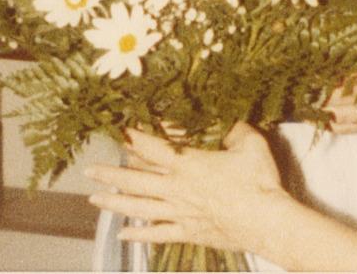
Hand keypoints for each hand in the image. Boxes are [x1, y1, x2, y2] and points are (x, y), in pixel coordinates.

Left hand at [86, 123, 284, 253]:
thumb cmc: (258, 181)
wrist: (267, 221)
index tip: (118, 131)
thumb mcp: (250, 143)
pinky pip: (157, 234)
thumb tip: (229, 123)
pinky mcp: (188, 232)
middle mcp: (177, 189)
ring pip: (139, 207)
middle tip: (90, 170)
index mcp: (189, 164)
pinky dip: (139, 234)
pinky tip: (123, 234)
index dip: (134, 138)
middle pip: (136, 180)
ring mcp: (180, 213)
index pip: (154, 148)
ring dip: (115, 203)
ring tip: (94, 200)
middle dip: (111, 174)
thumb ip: (234, 130)